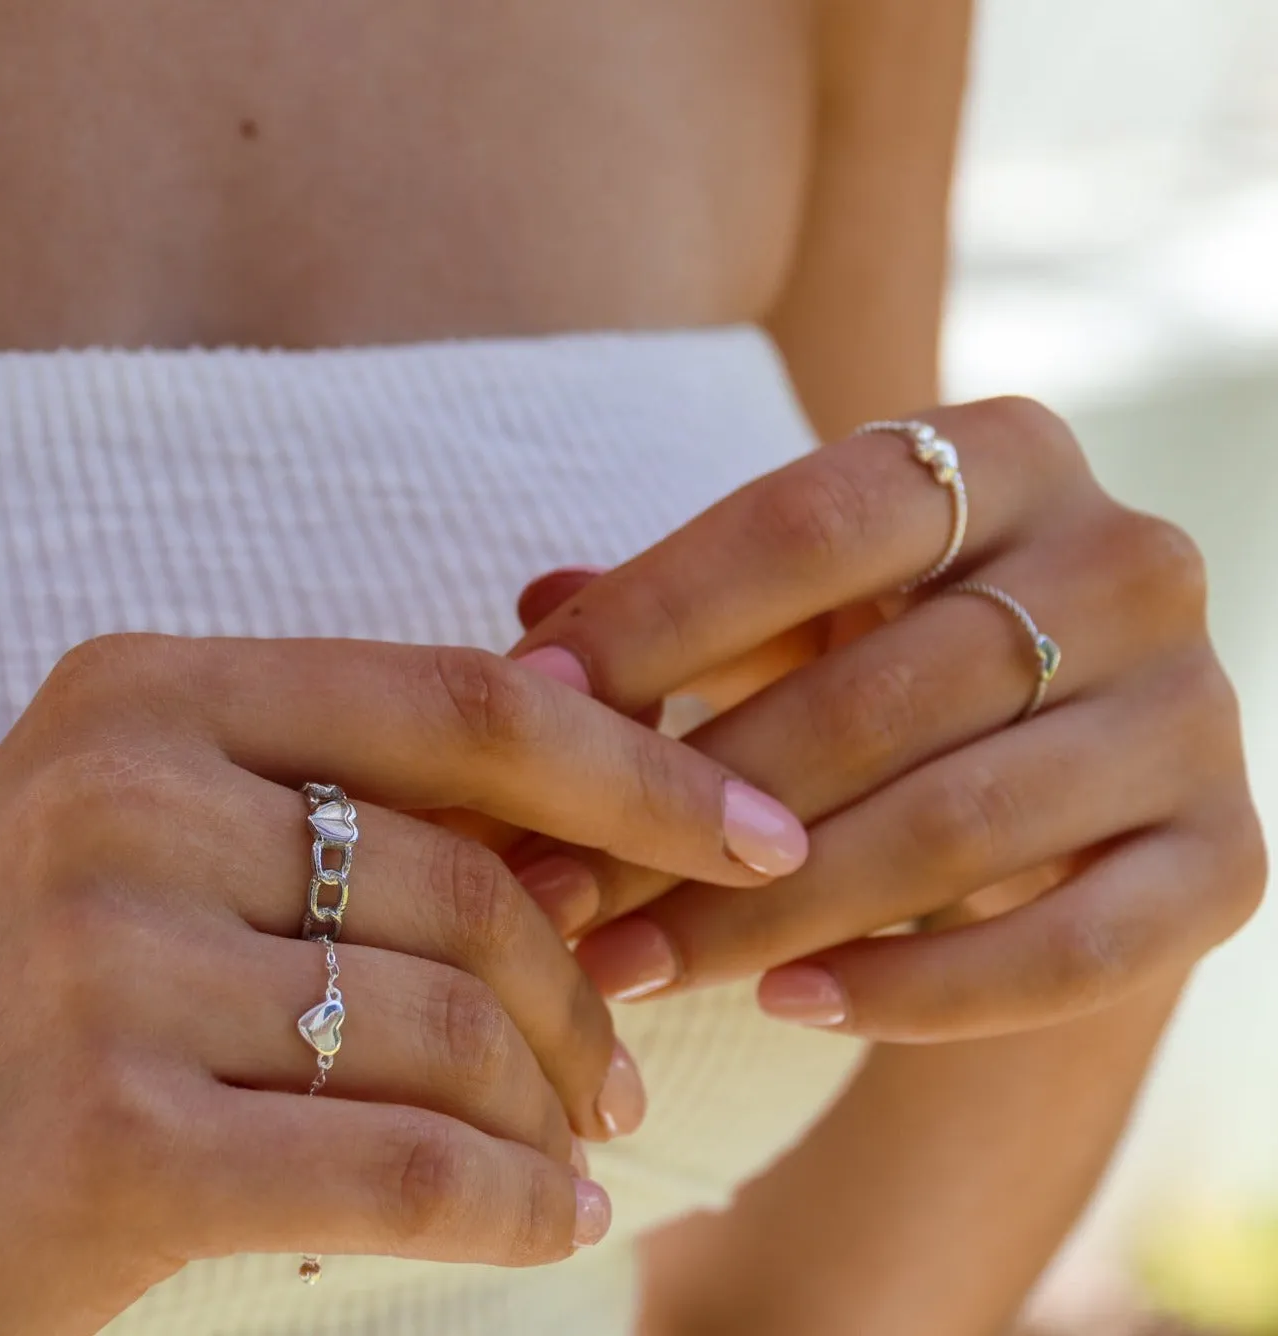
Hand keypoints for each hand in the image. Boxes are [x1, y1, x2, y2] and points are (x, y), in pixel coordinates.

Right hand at [0, 633, 805, 1334]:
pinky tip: (554, 1221)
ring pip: (453, 1026)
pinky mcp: (104, 1143)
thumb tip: (600, 760)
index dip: (640, 766)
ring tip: (579, 1147)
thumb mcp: (188, 845)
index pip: (466, 705)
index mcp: (149, 696)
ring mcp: (99, 963)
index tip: (759, 833)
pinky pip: (407, 1163)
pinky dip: (512, 1202)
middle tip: (624, 1073)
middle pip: (472, 883)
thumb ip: (371, 797)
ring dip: (552, 1106)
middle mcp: (116, 798)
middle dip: (584, 993)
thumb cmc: (57, 997)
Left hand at [510, 397, 1266, 1038]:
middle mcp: (1129, 559)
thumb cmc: (881, 655)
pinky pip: (1070, 954)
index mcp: (1008, 456)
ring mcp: (1195, 712)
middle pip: (876, 695)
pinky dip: (916, 991)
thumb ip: (671, 610)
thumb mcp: (782, 606)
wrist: (1050, 757)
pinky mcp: (1227, 859)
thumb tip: (533, 625)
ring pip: (954, 829)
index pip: (812, 522)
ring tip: (624, 966)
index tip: (525, 711)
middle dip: (689, 808)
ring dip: (766, 918)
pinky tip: (785, 1006)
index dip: (654, 619)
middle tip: (551, 891)